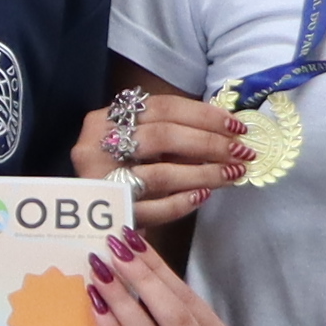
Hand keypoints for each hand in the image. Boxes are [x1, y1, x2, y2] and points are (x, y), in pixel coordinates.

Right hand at [77, 81, 252, 232]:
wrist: (84, 218)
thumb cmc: (120, 173)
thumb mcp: (138, 145)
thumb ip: (170, 133)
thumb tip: (227, 129)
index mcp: (104, 119)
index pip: (162, 107)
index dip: (204, 115)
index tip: (237, 126)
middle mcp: (95, 146)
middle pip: (163, 136)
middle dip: (209, 143)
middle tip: (241, 153)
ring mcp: (100, 182)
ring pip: (160, 174)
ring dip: (203, 174)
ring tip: (232, 175)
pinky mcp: (109, 216)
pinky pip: (153, 209)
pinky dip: (182, 202)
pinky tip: (203, 197)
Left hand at [87, 232, 242, 325]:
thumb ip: (167, 314)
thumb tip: (131, 255)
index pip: (191, 304)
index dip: (160, 271)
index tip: (132, 242)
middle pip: (175, 318)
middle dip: (142, 279)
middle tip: (113, 251)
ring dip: (122, 301)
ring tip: (99, 274)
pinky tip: (97, 309)